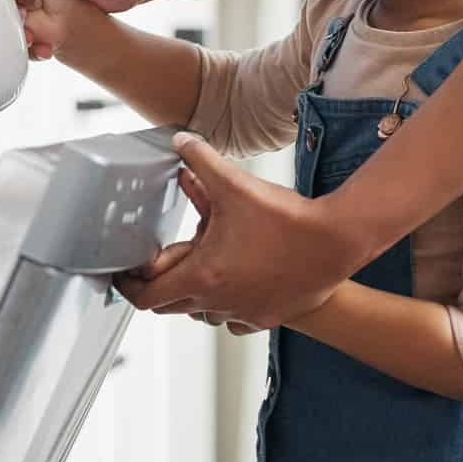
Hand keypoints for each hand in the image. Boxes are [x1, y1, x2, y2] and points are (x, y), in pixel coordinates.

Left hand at [116, 133, 357, 328]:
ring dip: (193, 293)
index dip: (129, 285)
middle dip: (160, 284)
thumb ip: (201, 160)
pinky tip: (233, 281)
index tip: (126, 273)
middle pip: (170, 306)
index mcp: (203, 276)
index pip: (147, 297)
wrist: (337, 242)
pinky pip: (232, 320)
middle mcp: (218, 302)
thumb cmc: (287, 219)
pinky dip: (224, 305)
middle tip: (159, 262)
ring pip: (202, 313)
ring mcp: (243, 313)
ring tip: (199, 263)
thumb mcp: (235, 183)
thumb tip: (180, 141)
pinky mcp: (267, 317)